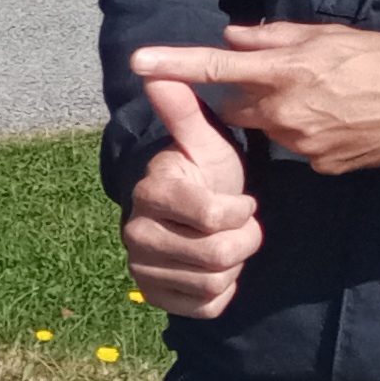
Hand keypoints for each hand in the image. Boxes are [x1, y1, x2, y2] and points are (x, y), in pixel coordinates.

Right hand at [118, 76, 261, 319]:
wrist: (191, 216)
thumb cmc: (204, 175)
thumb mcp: (204, 143)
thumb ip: (183, 112)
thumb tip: (154, 73)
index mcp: (151, 192)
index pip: (212, 216)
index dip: (239, 211)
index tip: (241, 201)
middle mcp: (135, 232)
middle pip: (216, 254)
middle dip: (244, 241)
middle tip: (240, 226)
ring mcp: (141, 267)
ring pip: (212, 282)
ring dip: (234, 265)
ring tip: (226, 245)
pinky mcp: (154, 297)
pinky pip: (205, 307)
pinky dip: (222, 293)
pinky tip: (216, 272)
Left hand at [127, 23, 379, 173]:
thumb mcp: (329, 35)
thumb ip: (274, 37)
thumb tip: (232, 36)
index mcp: (285, 70)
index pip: (216, 66)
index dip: (175, 64)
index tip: (139, 62)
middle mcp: (284, 109)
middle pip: (238, 108)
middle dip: (249, 96)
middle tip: (290, 81)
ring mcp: (300, 142)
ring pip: (269, 129)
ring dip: (283, 116)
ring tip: (326, 101)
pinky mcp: (318, 165)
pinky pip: (298, 149)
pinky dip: (310, 136)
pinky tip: (339, 123)